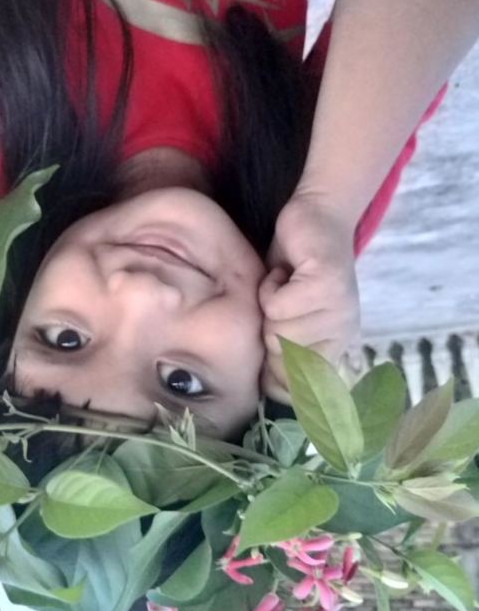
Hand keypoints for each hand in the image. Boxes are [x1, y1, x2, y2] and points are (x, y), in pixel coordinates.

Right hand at [259, 194, 360, 400]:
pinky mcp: (327, 284)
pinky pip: (278, 305)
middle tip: (282, 300)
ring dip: (268, 303)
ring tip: (284, 284)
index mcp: (335, 345)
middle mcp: (342, 332)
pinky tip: (284, 272)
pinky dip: (270, 286)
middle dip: (268, 325)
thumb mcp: (281, 319)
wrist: (314, 217)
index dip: (273, 367)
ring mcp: (338, 309)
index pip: (298, 386)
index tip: (273, 338)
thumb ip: (278, 353)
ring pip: (278, 330)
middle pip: (280, 355)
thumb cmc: (292, 270)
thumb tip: (268, 393)